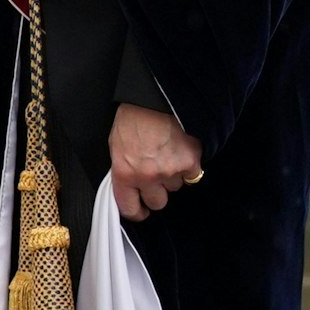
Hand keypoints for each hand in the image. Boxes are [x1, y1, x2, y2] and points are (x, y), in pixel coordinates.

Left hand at [108, 103, 203, 221]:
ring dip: (174, 175)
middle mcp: (147, 176)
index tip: (142, 211)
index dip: (137, 211)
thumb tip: (131, 184)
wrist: (157, 97)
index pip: (130, 208)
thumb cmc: (134, 116)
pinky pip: (192, 174)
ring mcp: (170, 170)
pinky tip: (182, 151)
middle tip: (158, 176)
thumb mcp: (117, 146)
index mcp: (124, 173)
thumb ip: (124, 170)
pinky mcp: (190, 161)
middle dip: (158, 191)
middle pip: (158, 202)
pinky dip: (190, 166)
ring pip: (176, 187)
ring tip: (169, 153)